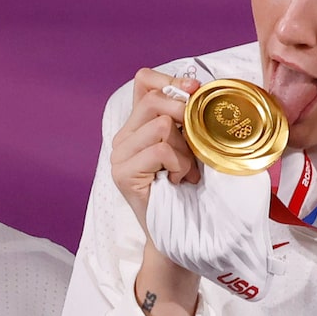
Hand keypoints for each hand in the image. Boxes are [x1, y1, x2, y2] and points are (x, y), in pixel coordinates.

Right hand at [107, 68, 202, 229]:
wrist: (180, 235)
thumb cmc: (190, 190)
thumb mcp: (192, 145)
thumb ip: (188, 118)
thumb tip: (197, 87)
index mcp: (138, 125)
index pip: (144, 81)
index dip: (171, 80)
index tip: (195, 90)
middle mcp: (123, 137)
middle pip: (154, 100)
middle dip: (184, 115)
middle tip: (197, 141)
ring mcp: (119, 156)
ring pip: (160, 125)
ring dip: (185, 149)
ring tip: (186, 171)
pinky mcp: (123, 173)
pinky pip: (160, 150)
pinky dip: (180, 165)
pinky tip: (178, 181)